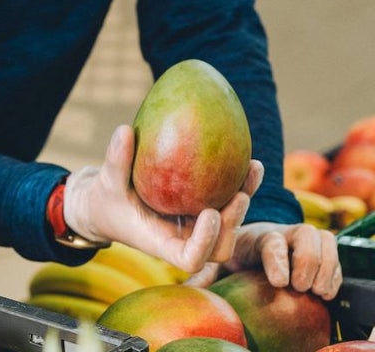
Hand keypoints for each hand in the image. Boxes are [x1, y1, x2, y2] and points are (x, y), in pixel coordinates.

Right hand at [63, 125, 262, 273]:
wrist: (109, 206)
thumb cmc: (105, 199)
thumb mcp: (106, 182)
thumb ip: (116, 160)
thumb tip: (124, 129)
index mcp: (162, 244)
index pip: (191, 259)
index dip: (205, 242)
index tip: (208, 212)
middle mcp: (184, 241)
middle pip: (220, 247)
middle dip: (232, 223)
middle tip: (239, 194)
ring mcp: (195, 229)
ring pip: (229, 226)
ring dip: (243, 202)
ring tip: (252, 169)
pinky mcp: (200, 212)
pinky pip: (225, 204)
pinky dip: (238, 186)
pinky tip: (247, 160)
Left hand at [184, 222, 341, 298]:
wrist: (248, 250)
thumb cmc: (229, 257)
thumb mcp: (215, 263)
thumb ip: (204, 273)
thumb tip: (187, 290)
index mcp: (252, 235)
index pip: (271, 240)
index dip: (278, 260)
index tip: (280, 283)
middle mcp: (280, 231)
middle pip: (305, 234)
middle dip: (307, 261)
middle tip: (301, 287)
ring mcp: (301, 239)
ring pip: (324, 239)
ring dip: (326, 266)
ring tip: (318, 291)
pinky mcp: (318, 250)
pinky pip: (336, 254)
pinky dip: (335, 273)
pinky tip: (326, 292)